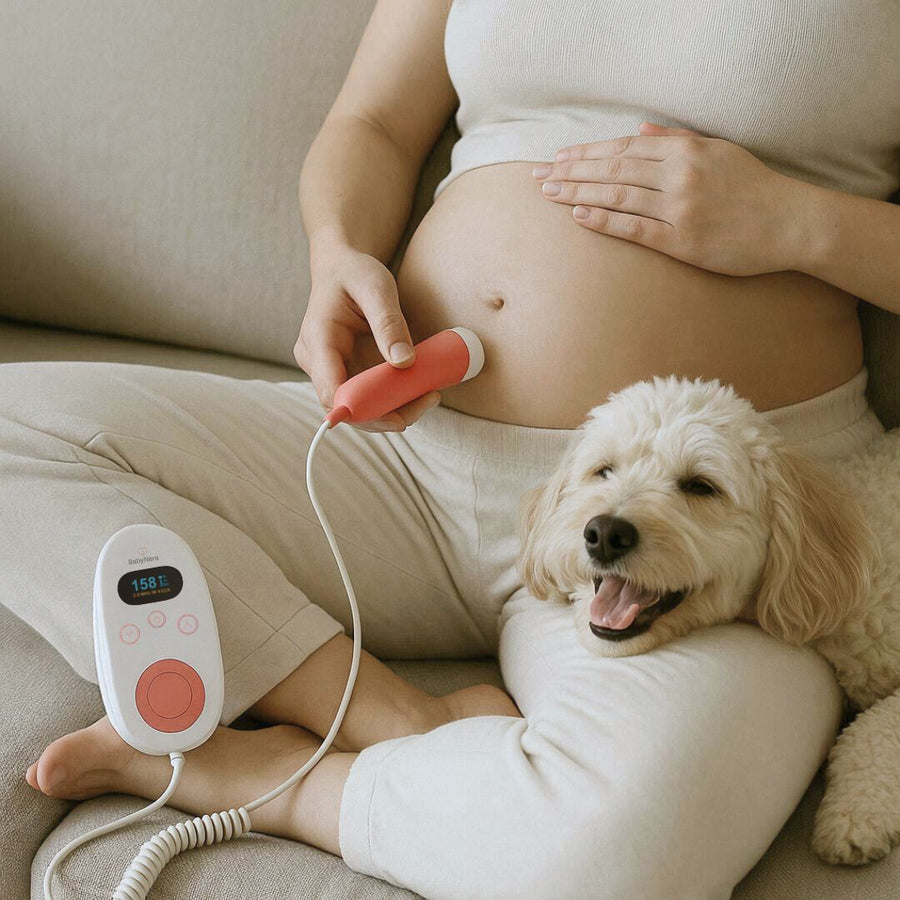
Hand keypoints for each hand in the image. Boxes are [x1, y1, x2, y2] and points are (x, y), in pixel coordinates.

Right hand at [294, 244, 439, 431]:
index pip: (331, 391)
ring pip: (359, 407)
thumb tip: (404, 362)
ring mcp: (329, 370)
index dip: (362, 412)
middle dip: (387, 414)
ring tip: (430, 394)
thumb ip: (389, 323)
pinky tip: (418, 389)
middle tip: (429, 400)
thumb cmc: (354, 272)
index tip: (398, 418)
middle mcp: (316, 361)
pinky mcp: (344, 372)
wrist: (340, 266)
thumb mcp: (376, 287)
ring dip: (394, 408)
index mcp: (318, 339)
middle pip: (347, 407)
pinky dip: (392, 398)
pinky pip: (366, 395)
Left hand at [532, 122, 806, 276]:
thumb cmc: (754, 187)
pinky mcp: (683, 241)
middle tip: (538, 177)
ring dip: (579, 193)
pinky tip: (579, 215)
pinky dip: (605, 221)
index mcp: (685, 151)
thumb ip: (678, 139)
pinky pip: (635, 229)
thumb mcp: (719, 151)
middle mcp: (679, 175)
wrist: (791, 223)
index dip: (586, 153)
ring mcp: (679, 209)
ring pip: (617, 196)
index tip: (558, 158)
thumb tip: (640, 130)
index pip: (623, 149)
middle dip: (571, 172)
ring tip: (549, 194)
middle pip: (612, 170)